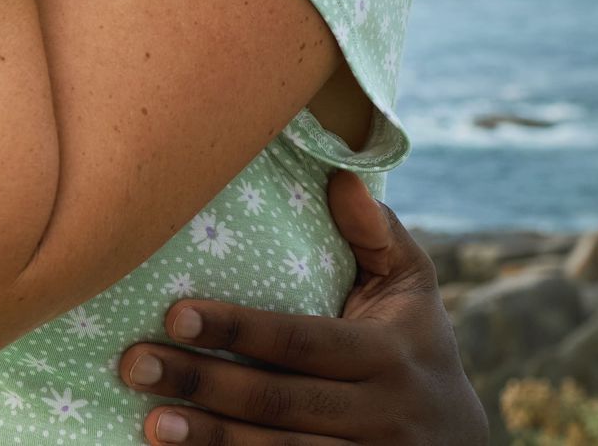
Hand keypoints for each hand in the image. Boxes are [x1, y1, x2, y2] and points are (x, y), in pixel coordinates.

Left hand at [117, 171, 485, 443]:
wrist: (463, 444)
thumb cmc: (413, 345)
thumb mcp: (412, 289)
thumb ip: (377, 235)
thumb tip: (341, 177)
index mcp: (390, 354)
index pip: (302, 339)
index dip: (238, 330)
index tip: (174, 314)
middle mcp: (384, 414)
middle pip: (281, 400)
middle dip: (204, 384)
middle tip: (134, 364)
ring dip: (213, 441)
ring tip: (151, 421)